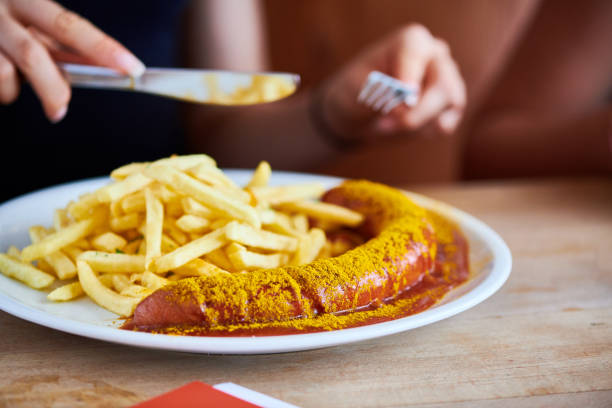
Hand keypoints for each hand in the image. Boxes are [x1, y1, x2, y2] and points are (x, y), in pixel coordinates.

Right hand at [0, 0, 143, 121]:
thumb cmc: (1, 16)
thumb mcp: (29, 18)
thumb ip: (55, 40)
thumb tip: (97, 66)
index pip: (72, 26)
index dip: (104, 48)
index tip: (132, 68)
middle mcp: (0, 10)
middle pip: (33, 56)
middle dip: (53, 89)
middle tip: (60, 110)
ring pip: (3, 74)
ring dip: (13, 90)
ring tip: (12, 85)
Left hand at [318, 24, 465, 144]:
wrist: (359, 113)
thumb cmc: (356, 92)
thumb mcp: (356, 89)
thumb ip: (381, 91)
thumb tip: (408, 101)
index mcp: (411, 41)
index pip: (417, 50)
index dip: (409, 73)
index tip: (402, 94)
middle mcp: (436, 55)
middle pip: (442, 83)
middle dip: (414, 112)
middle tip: (383, 125)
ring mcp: (448, 79)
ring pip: (450, 103)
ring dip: (416, 123)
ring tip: (386, 126)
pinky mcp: (450, 106)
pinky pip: (446, 123)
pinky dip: (423, 132)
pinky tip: (403, 130)